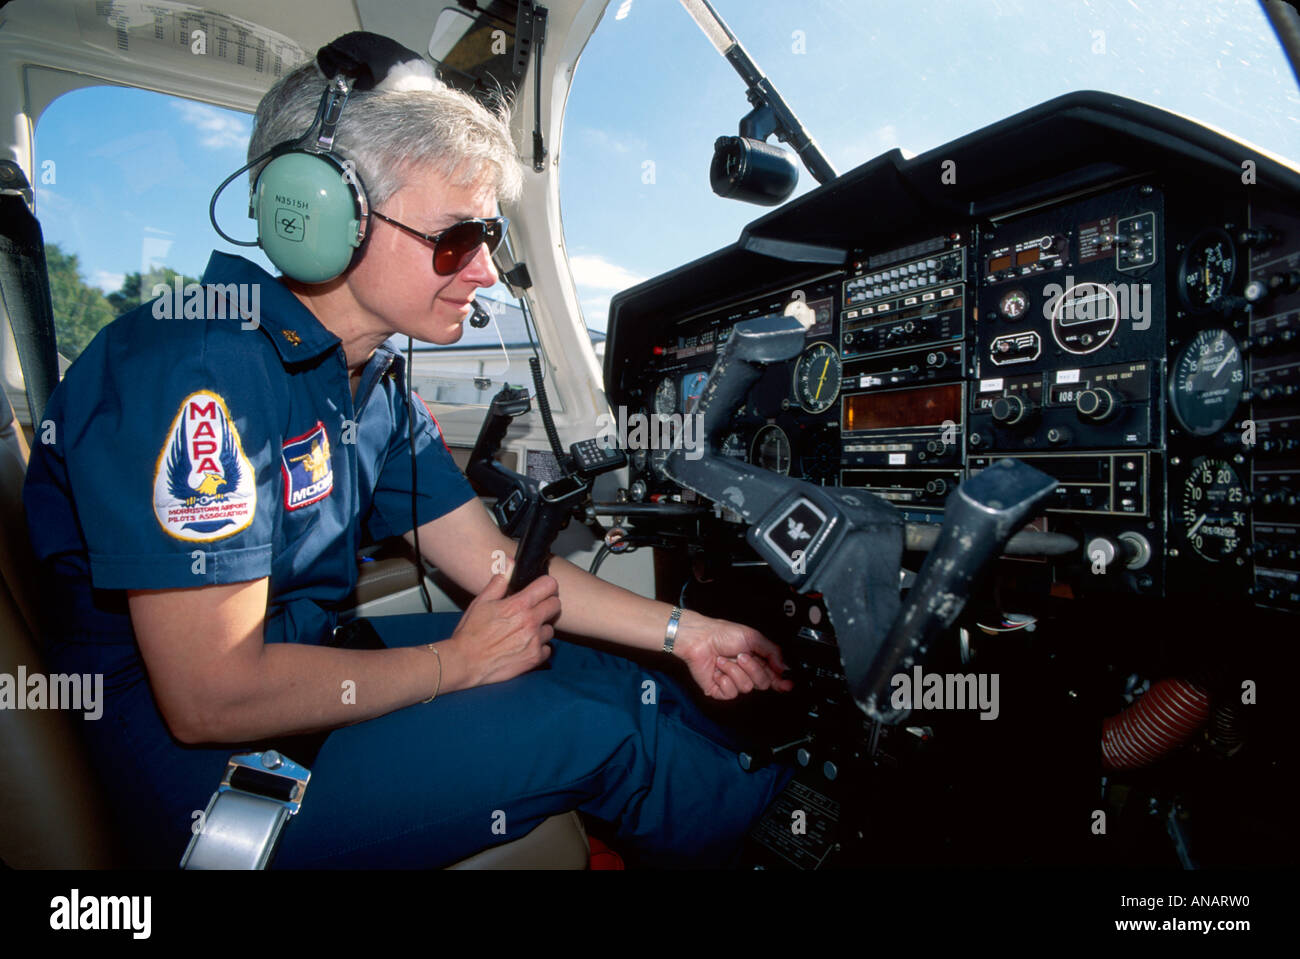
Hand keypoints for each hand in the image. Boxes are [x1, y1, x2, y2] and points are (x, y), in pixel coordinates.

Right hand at [447, 573, 560, 688]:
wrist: (465, 662)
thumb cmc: (471, 633)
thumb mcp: (481, 602)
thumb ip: (499, 582)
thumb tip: (509, 563)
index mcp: (519, 605)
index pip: (549, 585)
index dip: (546, 585)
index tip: (542, 589)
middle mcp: (530, 622)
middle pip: (556, 605)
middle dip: (547, 604)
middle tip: (534, 609)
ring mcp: (535, 641)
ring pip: (551, 628)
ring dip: (542, 628)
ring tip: (525, 631)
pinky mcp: (534, 658)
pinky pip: (547, 649)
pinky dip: (539, 648)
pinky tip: (524, 646)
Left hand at [673, 612, 793, 699]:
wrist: (699, 639)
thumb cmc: (721, 634)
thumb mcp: (752, 637)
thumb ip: (772, 652)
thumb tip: (784, 666)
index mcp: (756, 660)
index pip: (774, 676)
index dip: (782, 682)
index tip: (787, 684)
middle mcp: (746, 672)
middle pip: (763, 683)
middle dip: (753, 669)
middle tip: (741, 656)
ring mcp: (733, 681)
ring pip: (747, 687)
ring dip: (734, 671)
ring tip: (724, 660)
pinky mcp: (720, 690)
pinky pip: (731, 692)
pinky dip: (724, 679)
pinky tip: (718, 670)